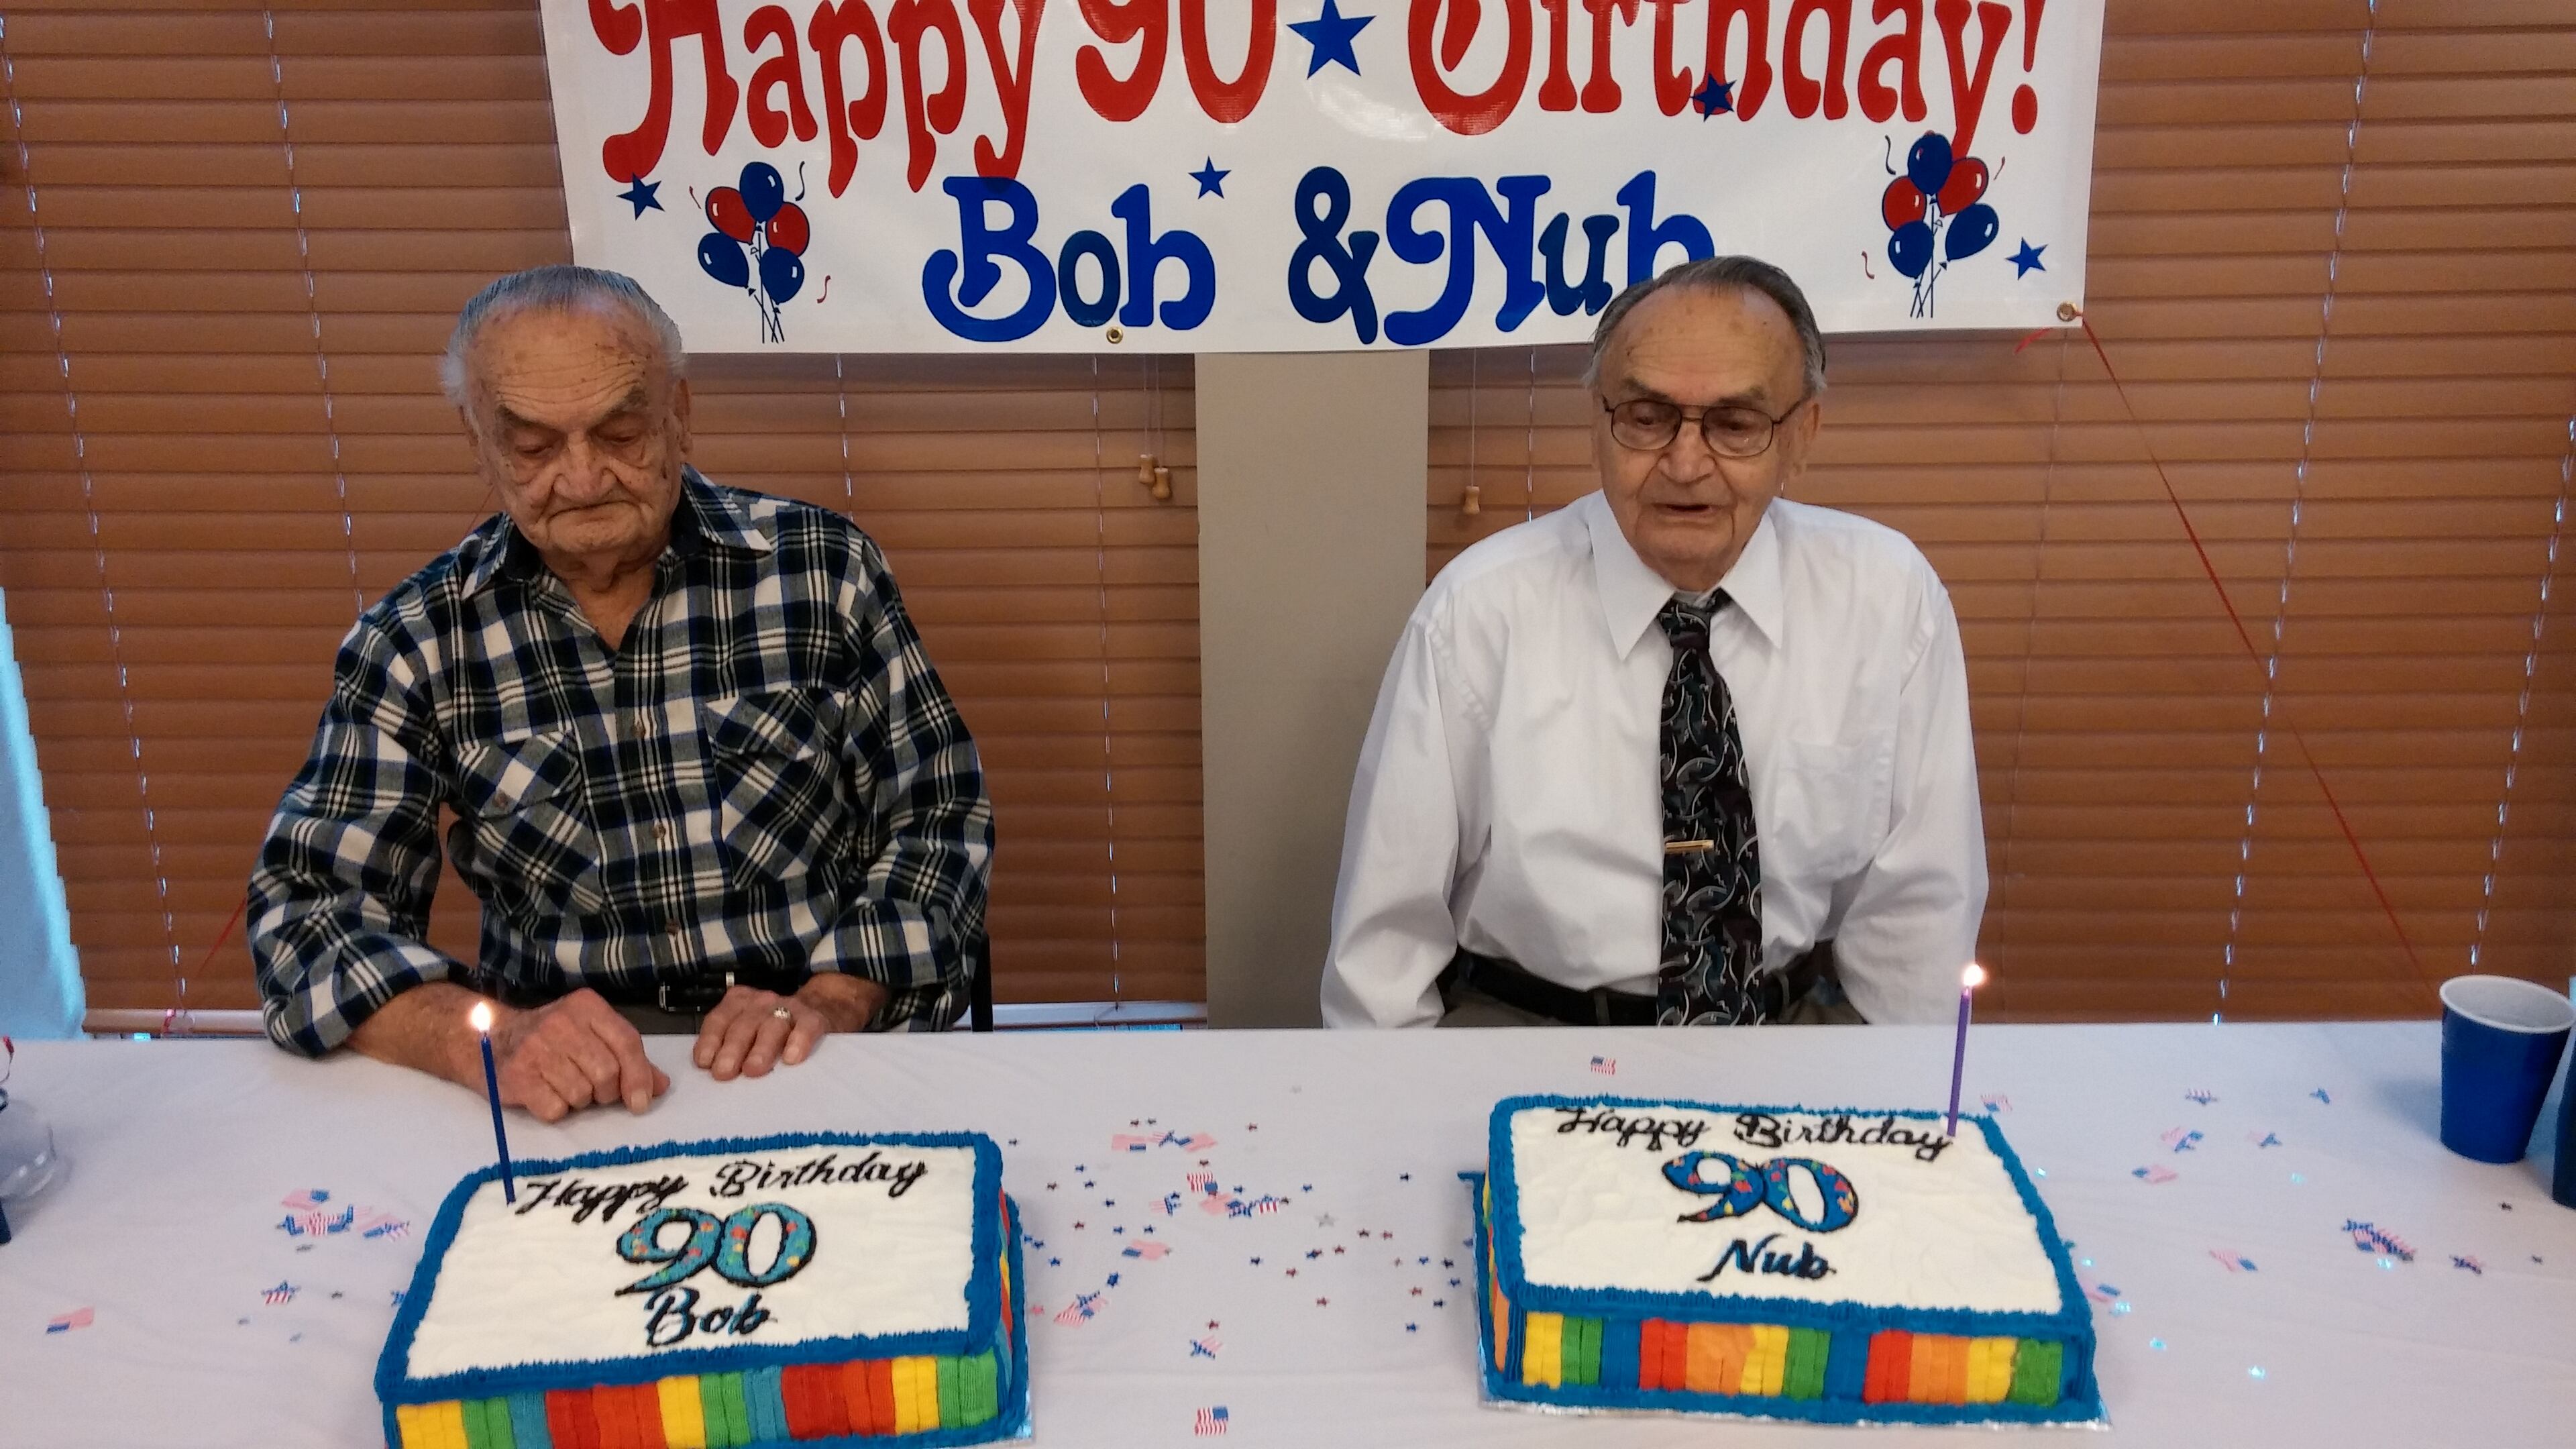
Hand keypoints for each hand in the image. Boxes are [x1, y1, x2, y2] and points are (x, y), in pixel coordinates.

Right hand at [482, 989, 668, 1121]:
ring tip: (564, 1086)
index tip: (641, 1102)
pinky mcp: (517, 1076)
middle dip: (605, 1091)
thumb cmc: (552, 1040)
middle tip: (592, 1090)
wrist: (491, 1040)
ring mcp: (536, 1048)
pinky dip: (555, 1110)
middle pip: (606, 1072)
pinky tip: (545, 1093)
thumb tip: (660, 1086)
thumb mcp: (591, 1036)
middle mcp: (561, 1022)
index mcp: (587, 1006)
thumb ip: (629, 1058)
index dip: (639, 1076)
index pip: (627, 1042)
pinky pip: (555, 1109)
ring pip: (581, 1094)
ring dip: (578, 1101)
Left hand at [692, 975, 885, 1081]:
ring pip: (772, 1026)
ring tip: (753, 1070)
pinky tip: (792, 1058)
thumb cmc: (776, 1029)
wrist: (824, 1005)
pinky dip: (798, 1041)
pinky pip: (806, 1027)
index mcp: (739, 1003)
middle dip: (732, 1049)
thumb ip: (730, 1046)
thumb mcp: (749, 1030)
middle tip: (724, 1073)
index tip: (705, 1063)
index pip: (720, 1019)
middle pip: (743, 1024)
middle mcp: (761, 1003)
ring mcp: (789, 1008)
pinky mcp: (815, 1018)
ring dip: (761, 1048)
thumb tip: (710, 1073)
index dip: (710, 1040)